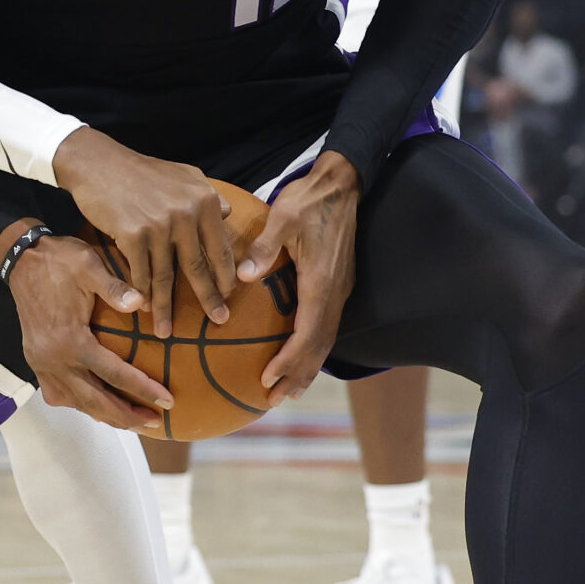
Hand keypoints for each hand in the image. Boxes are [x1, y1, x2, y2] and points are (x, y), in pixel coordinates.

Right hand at [0, 221, 168, 431]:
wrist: (20, 259)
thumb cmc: (58, 260)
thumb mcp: (88, 264)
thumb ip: (114, 287)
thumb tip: (142, 304)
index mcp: (70, 340)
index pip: (114, 374)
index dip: (144, 389)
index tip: (168, 400)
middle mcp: (54, 360)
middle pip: (95, 401)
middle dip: (127, 416)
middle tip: (155, 421)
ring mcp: (41, 364)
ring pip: (77, 403)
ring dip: (106, 415)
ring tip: (134, 419)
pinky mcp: (36, 362)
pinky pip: (61, 395)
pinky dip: (82, 405)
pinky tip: (99, 404)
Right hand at [50, 127, 234, 336]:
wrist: (99, 164)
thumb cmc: (141, 172)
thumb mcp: (183, 175)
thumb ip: (208, 193)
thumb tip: (229, 212)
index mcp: (204, 201)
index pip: (219, 247)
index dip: (225, 276)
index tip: (228, 296)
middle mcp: (186, 214)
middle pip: (199, 267)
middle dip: (209, 298)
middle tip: (219, 320)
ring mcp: (159, 225)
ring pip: (166, 276)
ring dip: (167, 308)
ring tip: (168, 331)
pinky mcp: (133, 235)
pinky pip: (140, 273)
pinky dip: (142, 295)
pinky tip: (145, 310)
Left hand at [235, 153, 360, 402]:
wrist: (342, 184)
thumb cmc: (308, 199)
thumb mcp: (283, 217)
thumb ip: (264, 247)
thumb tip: (243, 276)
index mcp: (320, 281)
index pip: (306, 333)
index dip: (288, 360)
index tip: (267, 380)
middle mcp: (334, 292)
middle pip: (319, 346)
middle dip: (297, 375)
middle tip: (274, 399)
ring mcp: (339, 290)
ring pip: (326, 339)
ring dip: (308, 366)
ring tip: (288, 391)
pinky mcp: (338, 284)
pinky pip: (327, 326)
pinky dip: (314, 348)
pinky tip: (300, 357)